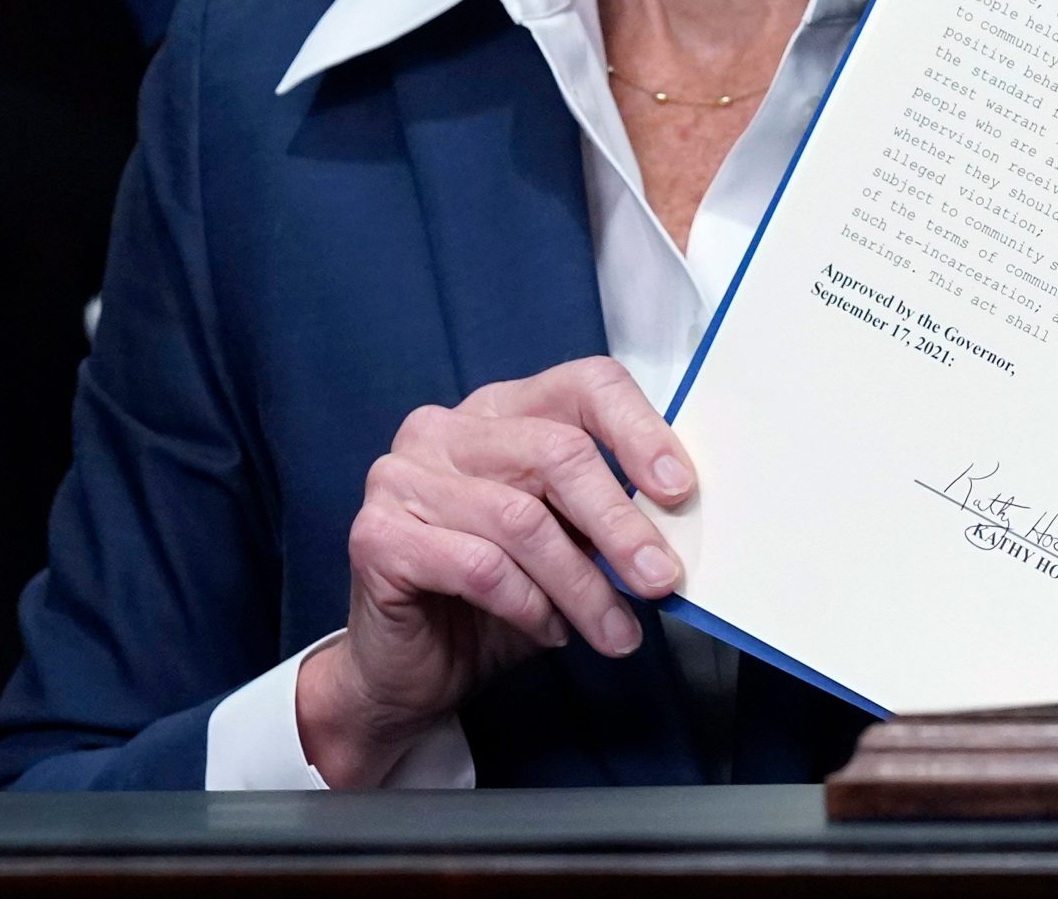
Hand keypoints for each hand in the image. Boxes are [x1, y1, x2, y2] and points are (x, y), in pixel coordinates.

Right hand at [295, 358, 692, 787]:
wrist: (411, 673)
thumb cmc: (497, 598)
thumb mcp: (567, 543)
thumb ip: (607, 513)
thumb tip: (681, 514)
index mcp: (500, 409)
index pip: (584, 385)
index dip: (640, 432)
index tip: (680, 491)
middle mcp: (445, 428)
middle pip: (557, 452)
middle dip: (620, 524)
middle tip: (661, 581)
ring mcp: (402, 476)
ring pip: (523, 519)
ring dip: (583, 585)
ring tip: (616, 631)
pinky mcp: (377, 535)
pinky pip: (479, 566)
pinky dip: (529, 605)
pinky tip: (550, 631)